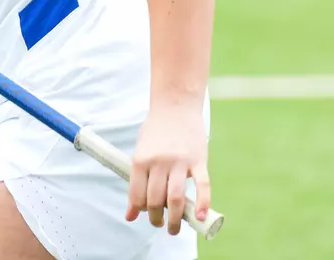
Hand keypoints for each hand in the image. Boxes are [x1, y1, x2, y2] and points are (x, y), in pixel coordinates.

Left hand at [126, 101, 209, 234]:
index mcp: (141, 159)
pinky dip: (202, 203)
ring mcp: (179, 161)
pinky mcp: (199, 160)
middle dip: (156, 218)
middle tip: (160, 225)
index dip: (139, 210)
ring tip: (173, 229)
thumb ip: (136, 181)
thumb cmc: (155, 131)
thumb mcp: (141, 152)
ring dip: (174, 219)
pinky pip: (202, 185)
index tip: (144, 217)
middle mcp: (159, 162)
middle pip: (156, 199)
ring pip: (175, 197)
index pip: (137, 194)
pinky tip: (199, 217)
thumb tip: (130, 214)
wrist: (175, 105)